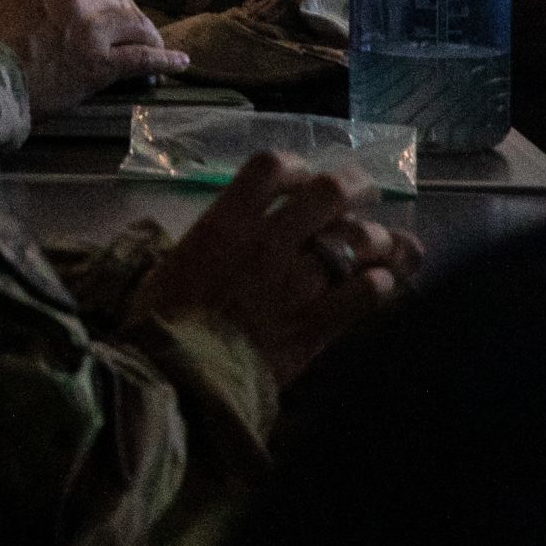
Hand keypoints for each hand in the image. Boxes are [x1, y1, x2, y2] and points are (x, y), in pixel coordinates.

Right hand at [0, 0, 182, 111]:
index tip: (105, 7)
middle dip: (129, 12)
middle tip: (133, 28)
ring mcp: (88, 30)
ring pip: (135, 22)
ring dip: (148, 32)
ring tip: (156, 43)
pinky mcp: (98, 64)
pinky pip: (143, 58)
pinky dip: (166, 59)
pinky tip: (180, 62)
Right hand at [129, 150, 422, 384]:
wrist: (180, 377)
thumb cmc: (161, 321)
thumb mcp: (168, 266)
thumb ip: (204, 242)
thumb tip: (214, 233)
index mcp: (225, 223)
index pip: (270, 168)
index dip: (296, 167)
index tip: (302, 179)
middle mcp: (268, 242)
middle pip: (328, 192)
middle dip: (355, 186)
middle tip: (365, 192)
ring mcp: (296, 281)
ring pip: (359, 239)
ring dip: (378, 238)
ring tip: (384, 243)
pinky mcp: (316, 323)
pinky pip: (366, 293)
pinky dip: (380, 285)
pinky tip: (381, 284)